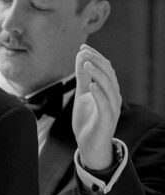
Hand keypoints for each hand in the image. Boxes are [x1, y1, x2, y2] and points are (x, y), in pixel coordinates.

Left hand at [72, 45, 121, 170]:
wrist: (89, 146)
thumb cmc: (87, 120)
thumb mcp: (82, 95)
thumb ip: (82, 77)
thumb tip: (80, 56)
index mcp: (109, 90)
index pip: (106, 69)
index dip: (96, 57)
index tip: (82, 48)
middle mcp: (114, 98)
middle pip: (109, 75)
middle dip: (97, 62)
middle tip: (84, 53)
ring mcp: (112, 109)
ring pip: (109, 88)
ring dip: (98, 74)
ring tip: (86, 64)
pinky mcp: (107, 120)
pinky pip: (105, 105)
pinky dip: (99, 94)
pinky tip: (91, 85)